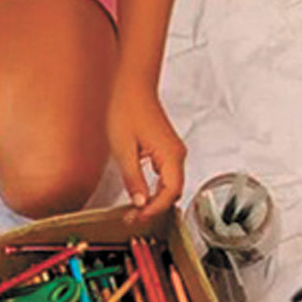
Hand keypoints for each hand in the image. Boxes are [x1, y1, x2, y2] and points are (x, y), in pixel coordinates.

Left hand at [107, 84, 186, 222]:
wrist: (130, 84)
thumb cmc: (127, 108)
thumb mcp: (124, 149)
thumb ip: (134, 179)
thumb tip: (140, 202)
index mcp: (171, 154)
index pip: (170, 193)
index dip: (154, 210)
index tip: (137, 217)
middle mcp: (177, 153)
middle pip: (173, 192)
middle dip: (154, 208)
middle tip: (132, 217)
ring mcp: (173, 150)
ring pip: (170, 185)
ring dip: (154, 199)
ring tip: (134, 208)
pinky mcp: (166, 148)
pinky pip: (166, 175)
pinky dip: (155, 188)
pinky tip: (140, 192)